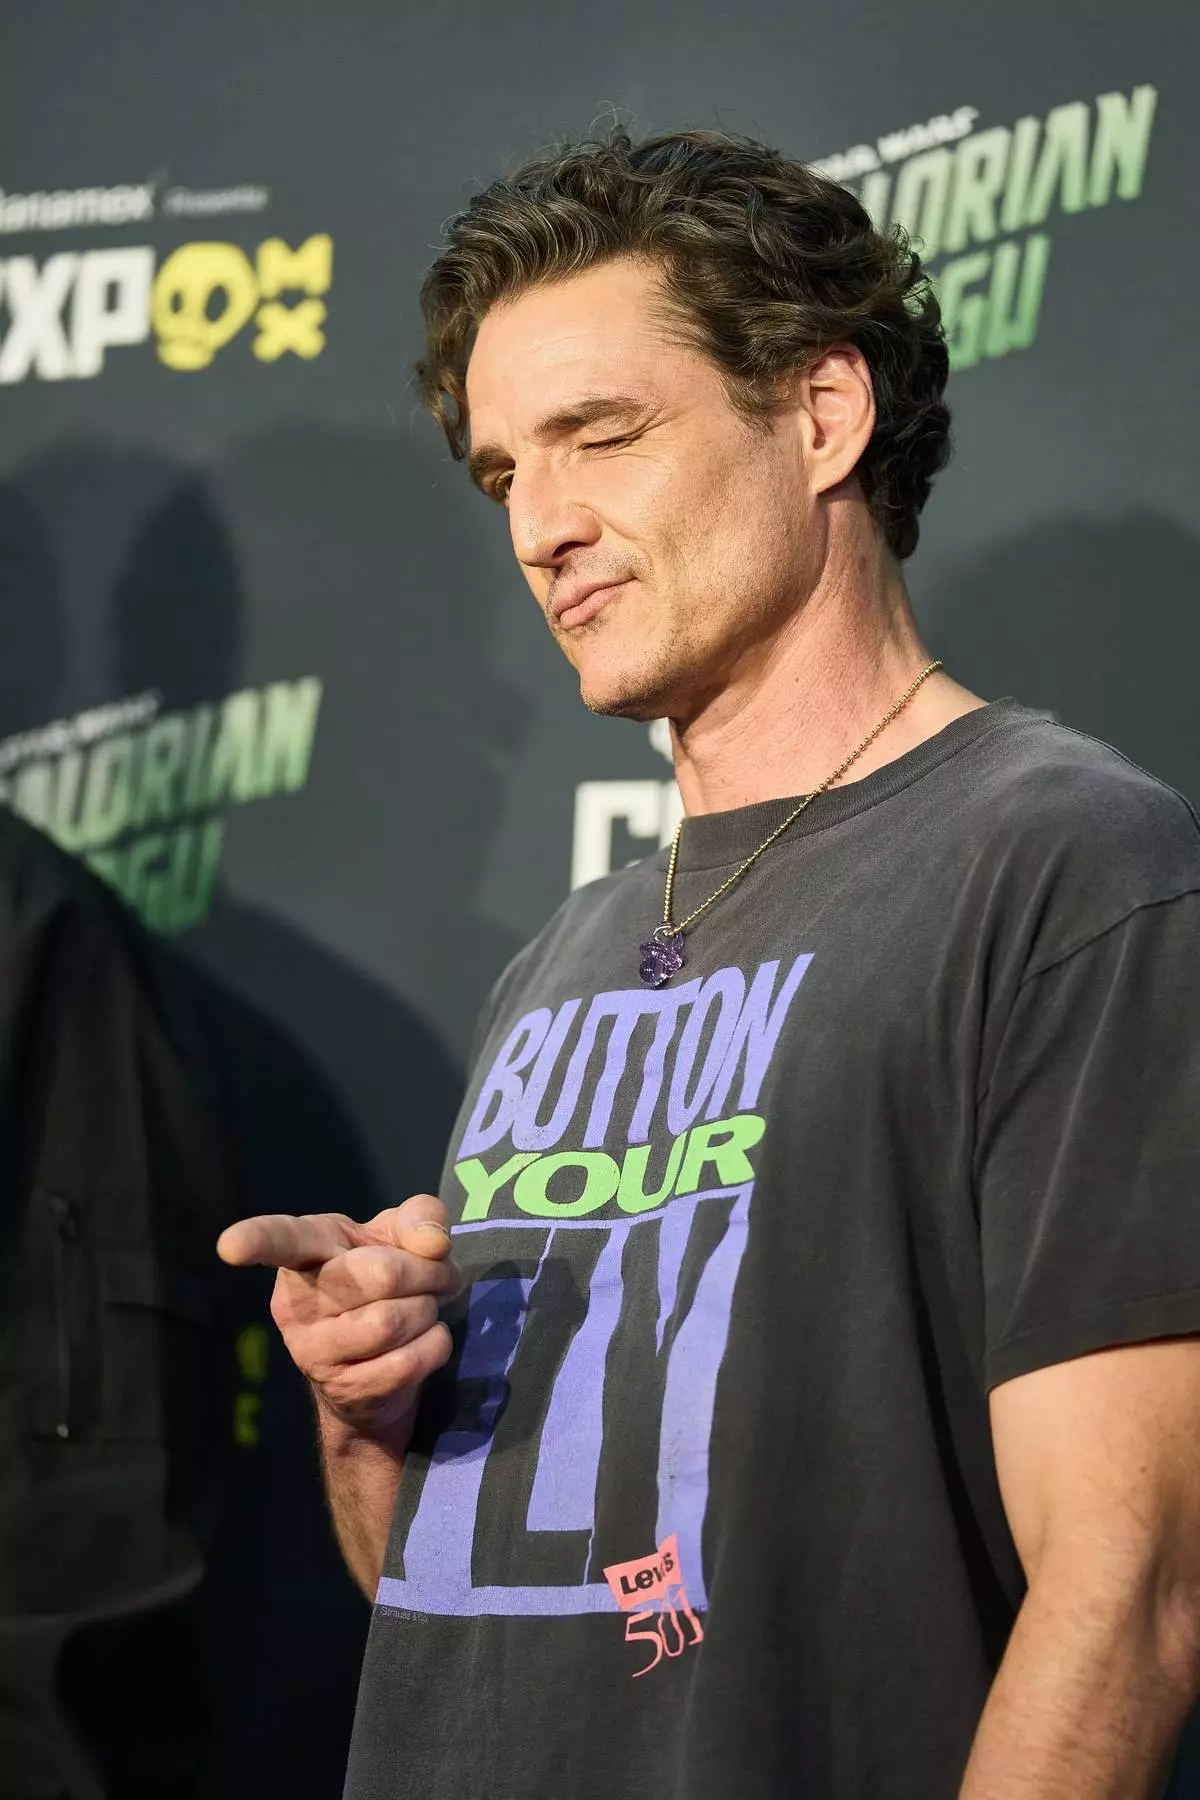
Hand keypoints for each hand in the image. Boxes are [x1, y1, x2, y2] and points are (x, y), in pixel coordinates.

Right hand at [216, 1194, 459, 1437]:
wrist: (382, 1365)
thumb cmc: (383, 1282)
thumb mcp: (401, 1237)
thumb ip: (420, 1218)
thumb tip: (432, 1244)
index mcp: (307, 1251)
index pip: (279, 1240)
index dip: (255, 1240)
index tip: (230, 1246)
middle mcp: (296, 1301)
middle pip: (379, 1274)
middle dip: (427, 1273)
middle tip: (437, 1277)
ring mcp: (312, 1351)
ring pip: (391, 1322)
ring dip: (428, 1312)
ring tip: (423, 1311)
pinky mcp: (342, 1389)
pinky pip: (406, 1363)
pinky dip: (434, 1346)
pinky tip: (424, 1341)